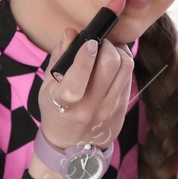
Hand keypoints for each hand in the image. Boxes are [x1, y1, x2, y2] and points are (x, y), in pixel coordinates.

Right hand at [38, 29, 135, 150]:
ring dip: (117, 50)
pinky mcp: (122, 109)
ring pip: (125, 66)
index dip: (85, 57)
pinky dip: (123, 62)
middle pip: (110, 64)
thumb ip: (59, 57)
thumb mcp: (48, 87)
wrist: (72, 145)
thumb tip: (71, 33)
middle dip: (105, 45)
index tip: (88, 42)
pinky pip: (129, 76)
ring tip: (107, 49)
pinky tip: (113, 61)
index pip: (76, 80)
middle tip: (98, 42)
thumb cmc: (56, 111)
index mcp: (64, 104)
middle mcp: (89, 108)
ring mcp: (109, 110)